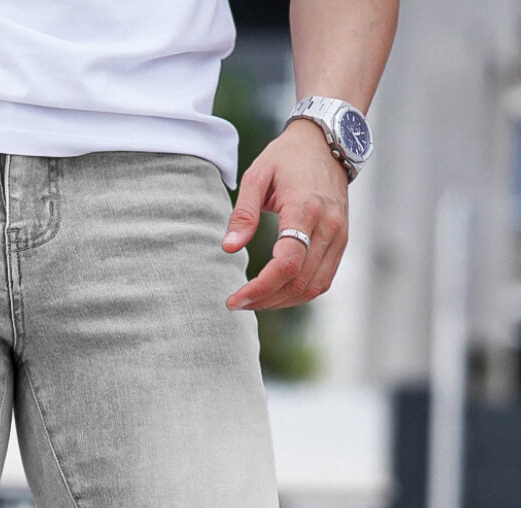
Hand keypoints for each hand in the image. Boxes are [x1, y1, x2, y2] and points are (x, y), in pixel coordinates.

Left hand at [221, 119, 348, 310]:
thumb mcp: (257, 175)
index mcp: (305, 209)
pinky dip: (299, 294)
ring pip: (313, 287)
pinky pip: (322, 280)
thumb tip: (229, 249)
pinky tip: (276, 293)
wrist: (327, 142)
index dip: (260, 288)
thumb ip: (243, 214)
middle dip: (266, 299)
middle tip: (239, 303)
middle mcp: (328, 226)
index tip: (235, 299)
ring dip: (281, 302)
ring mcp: (339, 236)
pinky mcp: (341, 242)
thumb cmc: (287, 157)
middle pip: (298, 281)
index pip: (287, 263)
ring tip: (254, 301)